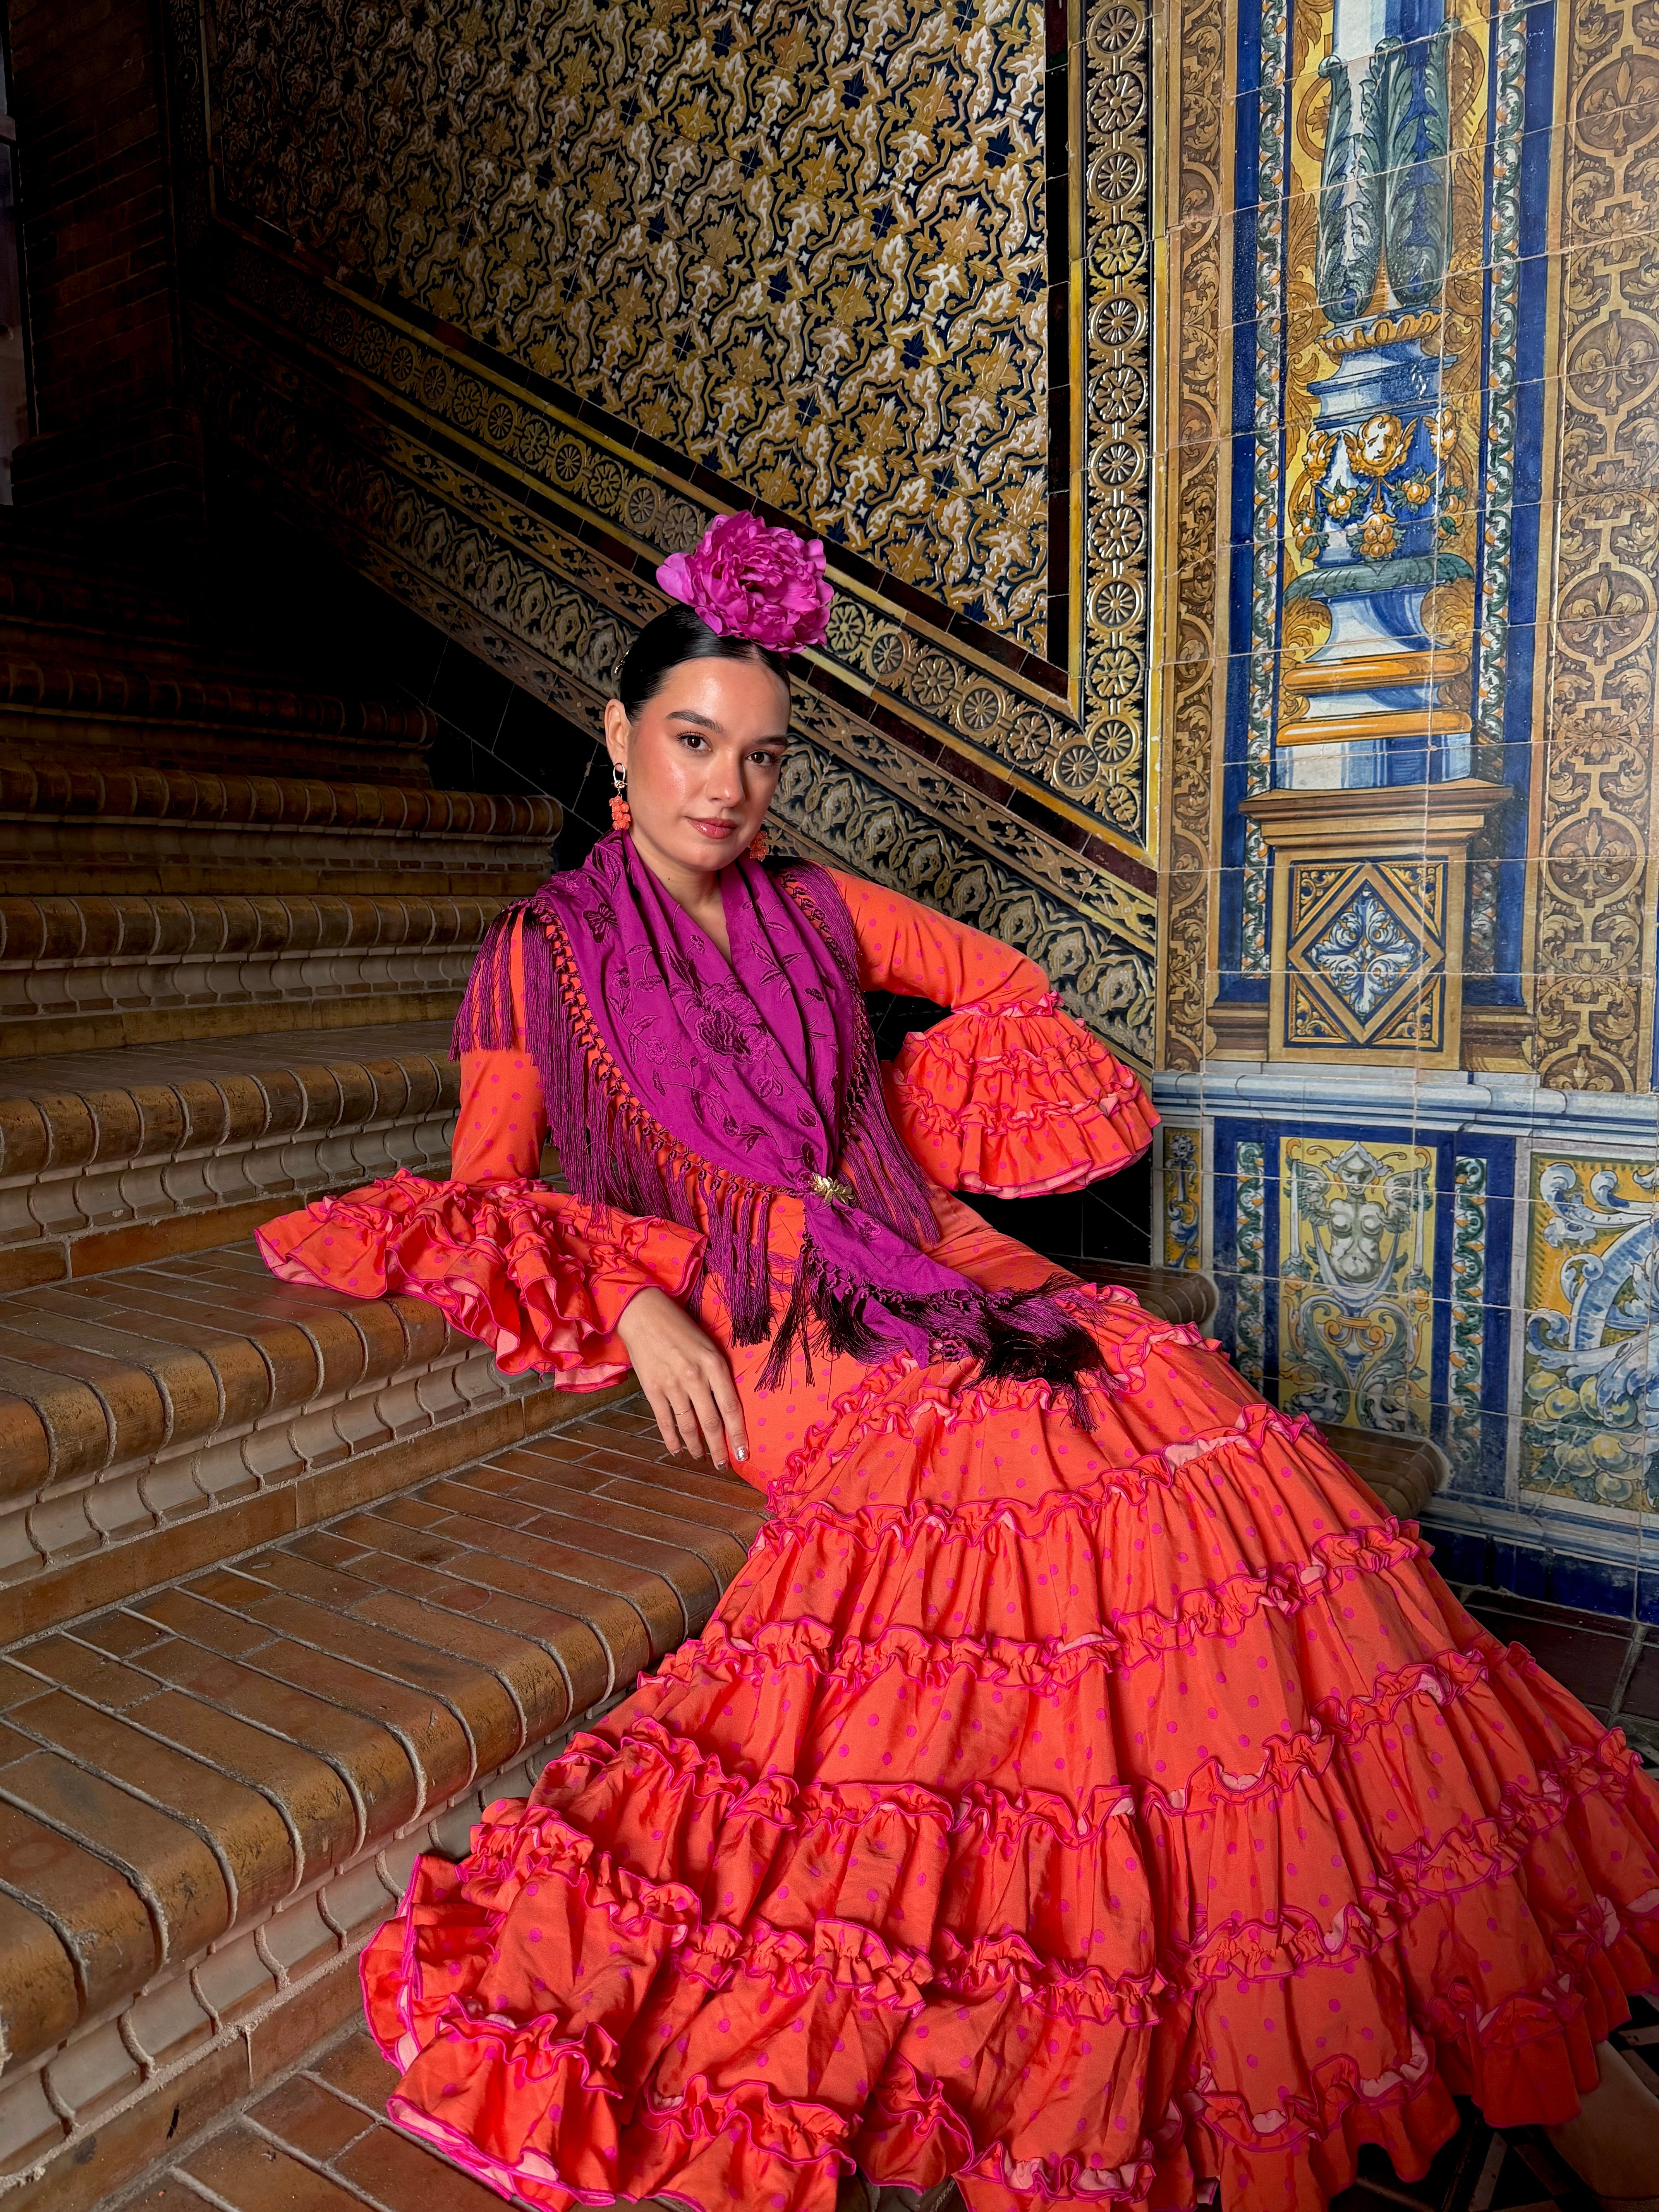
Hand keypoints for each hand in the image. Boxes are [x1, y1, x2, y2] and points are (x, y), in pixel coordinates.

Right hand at [615, 1288, 749, 1470]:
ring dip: (696, 1445)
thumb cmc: (680, 1326)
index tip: (743, 1453)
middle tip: (723, 1464)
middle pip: (711, 1421)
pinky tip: (676, 1450)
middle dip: (719, 1447)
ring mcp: (672, 1385)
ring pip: (688, 1425)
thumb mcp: (708, 1344)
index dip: (737, 1434)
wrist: (644, 1313)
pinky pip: (664, 1420)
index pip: (731, 1407)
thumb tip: (726, 1403)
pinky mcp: (653, 1389)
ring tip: (701, 1456)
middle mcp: (696, 1377)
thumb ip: (717, 1373)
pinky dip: (671, 1438)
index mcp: (714, 1364)